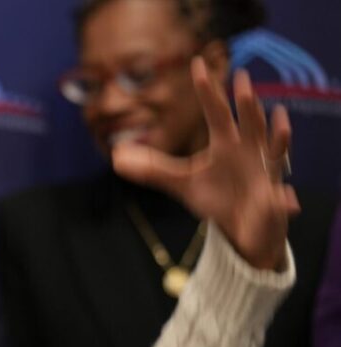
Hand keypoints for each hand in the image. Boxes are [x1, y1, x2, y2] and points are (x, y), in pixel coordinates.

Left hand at [112, 58, 296, 270]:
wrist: (242, 226)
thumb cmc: (216, 196)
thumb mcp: (181, 182)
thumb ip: (151, 169)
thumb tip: (116, 157)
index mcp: (226, 143)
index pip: (216, 111)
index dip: (207, 90)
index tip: (198, 64)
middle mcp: (248, 151)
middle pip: (249, 122)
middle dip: (246, 103)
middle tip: (241, 79)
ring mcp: (264, 173)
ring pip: (273, 149)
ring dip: (277, 134)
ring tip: (278, 116)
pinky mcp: (272, 202)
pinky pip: (281, 200)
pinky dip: (283, 199)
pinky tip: (285, 196)